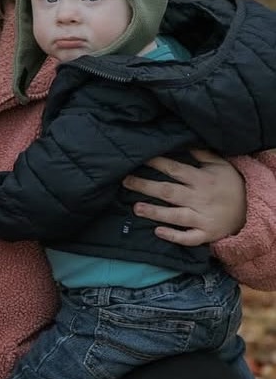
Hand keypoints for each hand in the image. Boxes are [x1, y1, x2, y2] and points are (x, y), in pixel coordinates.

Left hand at [124, 148, 246, 245]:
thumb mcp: (220, 165)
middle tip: (126, 182)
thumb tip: (183, 141)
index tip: (138, 158)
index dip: (157, 163)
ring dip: (155, 212)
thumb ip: (201, 154)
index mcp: (201, 179)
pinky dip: (174, 236)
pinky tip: (158, 232)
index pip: (175, 169)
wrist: (251, 209)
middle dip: (146, 186)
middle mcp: (200, 198)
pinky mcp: (206, 234)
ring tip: (136, 208)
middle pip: (169, 192)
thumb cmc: (231, 184)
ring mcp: (203, 218)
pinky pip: (189, 237)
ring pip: (176, 215)